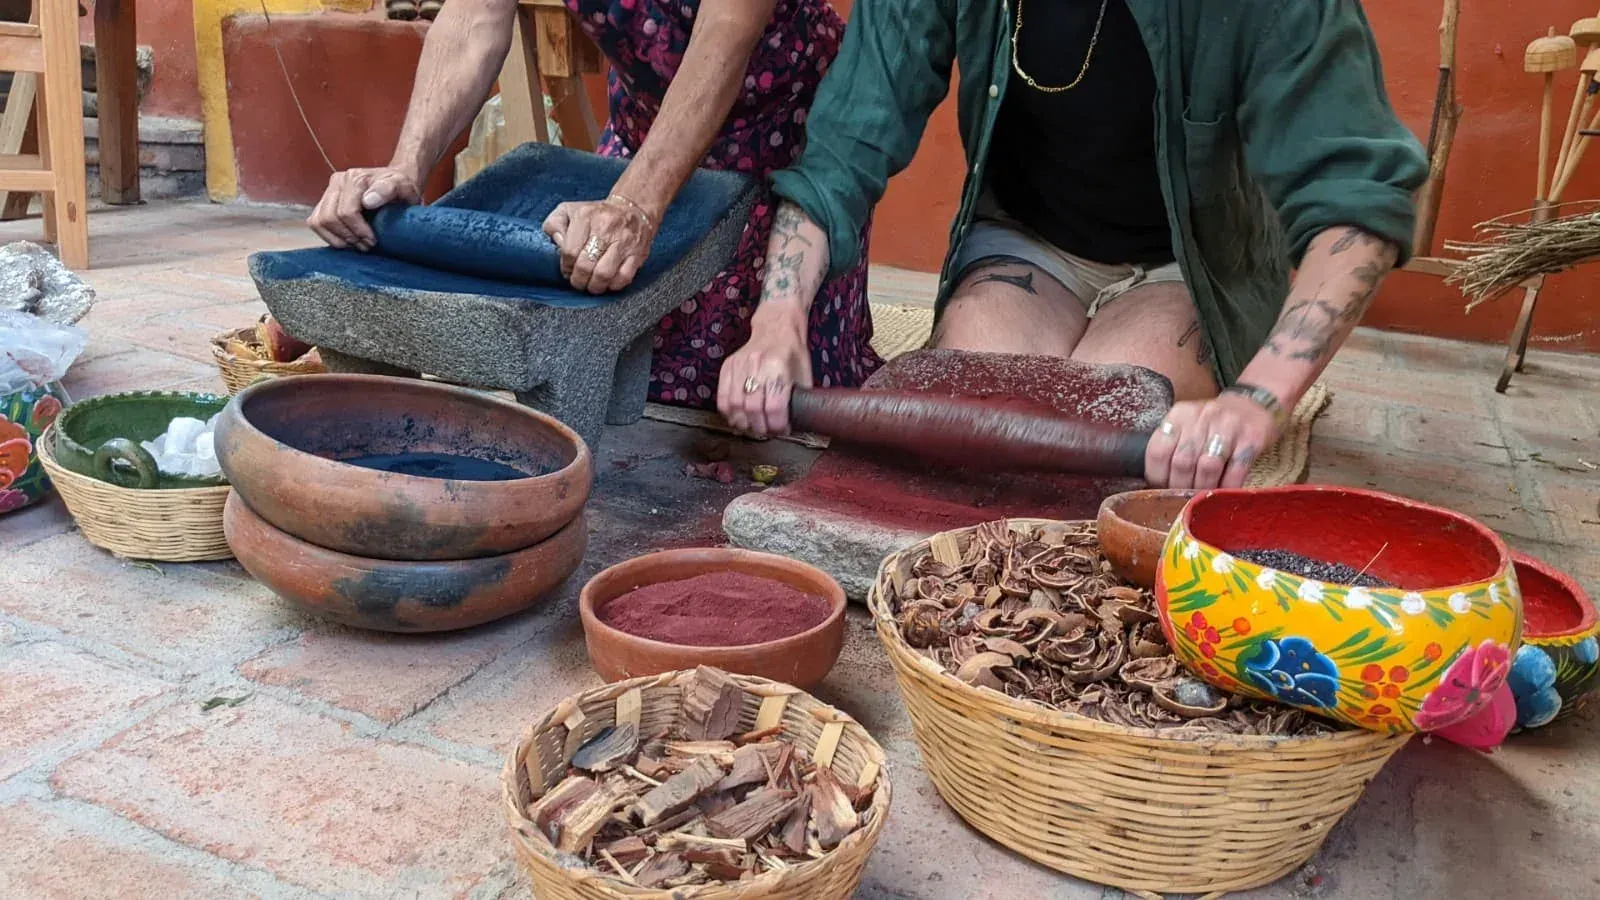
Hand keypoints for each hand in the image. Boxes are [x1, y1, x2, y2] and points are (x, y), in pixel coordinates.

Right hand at [307, 167, 421, 251]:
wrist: (395, 183)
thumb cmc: (400, 187)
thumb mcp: (402, 186)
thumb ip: (387, 190)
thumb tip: (367, 201)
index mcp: (355, 178)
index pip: (346, 211)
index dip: (358, 231)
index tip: (373, 241)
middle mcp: (337, 181)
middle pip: (330, 218)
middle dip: (348, 236)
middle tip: (366, 245)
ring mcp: (328, 191)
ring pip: (318, 221)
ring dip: (337, 238)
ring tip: (357, 244)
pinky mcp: (324, 202)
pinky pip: (315, 223)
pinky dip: (328, 236)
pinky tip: (346, 240)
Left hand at [543, 199, 655, 293]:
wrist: (633, 209)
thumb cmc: (597, 214)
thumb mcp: (569, 210)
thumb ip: (554, 224)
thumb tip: (557, 243)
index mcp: (586, 217)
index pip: (570, 251)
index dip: (566, 267)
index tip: (567, 270)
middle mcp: (605, 227)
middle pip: (585, 265)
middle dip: (578, 280)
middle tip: (578, 281)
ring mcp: (623, 242)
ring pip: (604, 274)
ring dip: (594, 286)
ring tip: (591, 285)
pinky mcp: (638, 253)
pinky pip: (624, 277)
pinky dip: (613, 285)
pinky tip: (608, 282)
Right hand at [716, 313, 811, 437]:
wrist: (776, 326)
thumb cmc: (793, 352)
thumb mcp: (804, 374)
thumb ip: (800, 399)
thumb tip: (797, 424)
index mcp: (779, 367)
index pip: (774, 406)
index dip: (777, 425)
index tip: (781, 430)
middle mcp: (757, 365)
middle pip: (753, 408)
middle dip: (760, 427)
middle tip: (766, 432)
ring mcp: (739, 365)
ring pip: (734, 405)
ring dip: (743, 422)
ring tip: (752, 427)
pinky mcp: (728, 365)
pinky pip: (722, 396)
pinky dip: (728, 412)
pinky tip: (737, 418)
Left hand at [1144, 392, 1280, 489]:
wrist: (1254, 405)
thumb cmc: (1213, 423)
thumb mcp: (1187, 424)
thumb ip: (1171, 447)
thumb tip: (1153, 484)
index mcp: (1180, 414)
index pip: (1158, 451)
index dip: (1157, 476)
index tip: (1161, 489)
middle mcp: (1202, 417)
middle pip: (1182, 462)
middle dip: (1180, 486)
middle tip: (1183, 497)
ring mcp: (1229, 426)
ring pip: (1207, 467)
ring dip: (1203, 489)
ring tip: (1202, 496)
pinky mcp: (1252, 438)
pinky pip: (1235, 471)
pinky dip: (1227, 487)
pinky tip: (1223, 492)